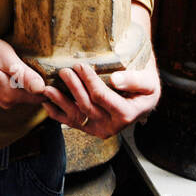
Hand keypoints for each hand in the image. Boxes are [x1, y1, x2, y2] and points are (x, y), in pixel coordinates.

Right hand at [0, 35, 46, 108]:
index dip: (50, 84)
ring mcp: (4, 100)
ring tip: (35, 64)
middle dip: (44, 83)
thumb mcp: (5, 58)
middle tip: (46, 64)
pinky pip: (20, 92)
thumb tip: (42, 87)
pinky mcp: (1, 95)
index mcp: (12, 94)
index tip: (53, 70)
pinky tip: (23, 69)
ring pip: (28, 94)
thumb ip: (23, 74)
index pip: (42, 96)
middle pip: (36, 96)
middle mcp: (9, 101)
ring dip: (34, 82)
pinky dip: (25, 83)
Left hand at [42, 57, 160, 138]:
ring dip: (60, 102)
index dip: (90, 82)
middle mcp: (110, 126)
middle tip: (65, 71)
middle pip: (86, 106)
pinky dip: (56, 113)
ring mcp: (97, 129)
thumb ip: (135, 80)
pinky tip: (46, 103)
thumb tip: (115, 80)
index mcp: (126, 115)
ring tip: (48, 88)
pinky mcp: (87, 127)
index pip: (102, 98)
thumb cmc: (146, 86)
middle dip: (74, 88)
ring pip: (75, 116)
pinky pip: (69, 122)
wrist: (142, 97)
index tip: (82, 66)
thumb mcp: (149, 81)